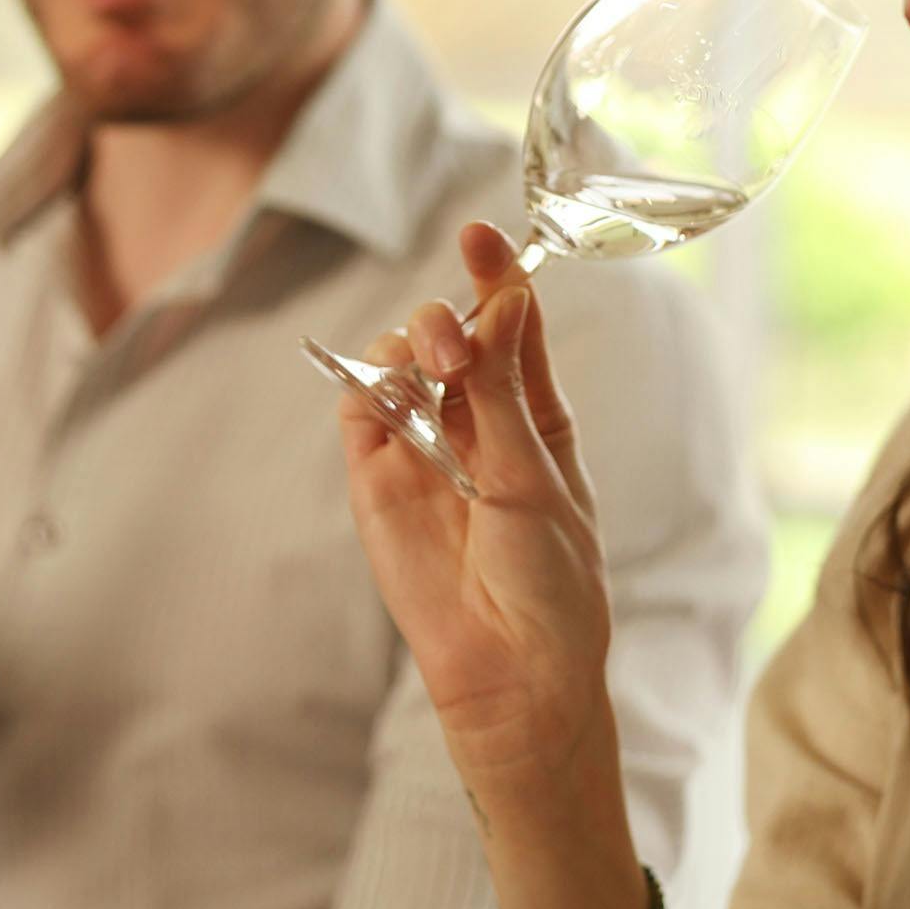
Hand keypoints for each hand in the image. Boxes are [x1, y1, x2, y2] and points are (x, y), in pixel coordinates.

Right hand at [338, 223, 614, 791]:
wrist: (512, 673)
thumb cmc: (550, 582)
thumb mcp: (537, 476)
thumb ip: (504, 391)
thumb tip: (500, 302)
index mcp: (534, 415)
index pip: (510, 324)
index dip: (495, 276)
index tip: (480, 236)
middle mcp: (475, 422)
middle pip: (449, 333)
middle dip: (449, 317)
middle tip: (457, 346)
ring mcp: (422, 450)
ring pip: (398, 362)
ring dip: (412, 347)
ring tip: (434, 371)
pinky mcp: (377, 483)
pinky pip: (360, 412)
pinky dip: (367, 387)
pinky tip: (390, 393)